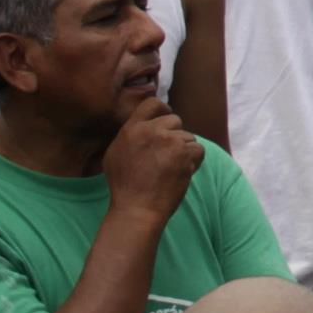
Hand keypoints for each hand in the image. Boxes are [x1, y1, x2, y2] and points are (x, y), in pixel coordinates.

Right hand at [102, 91, 203, 225]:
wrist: (137, 208)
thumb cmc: (125, 186)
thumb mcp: (115, 154)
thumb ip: (130, 135)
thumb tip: (145, 124)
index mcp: (132, 129)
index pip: (152, 103)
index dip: (163, 109)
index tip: (166, 120)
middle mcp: (151, 131)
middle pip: (175, 120)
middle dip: (175, 136)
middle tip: (167, 156)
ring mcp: (169, 141)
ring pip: (188, 137)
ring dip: (184, 151)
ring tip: (170, 169)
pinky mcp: (185, 153)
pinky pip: (198, 149)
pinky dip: (194, 161)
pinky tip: (182, 173)